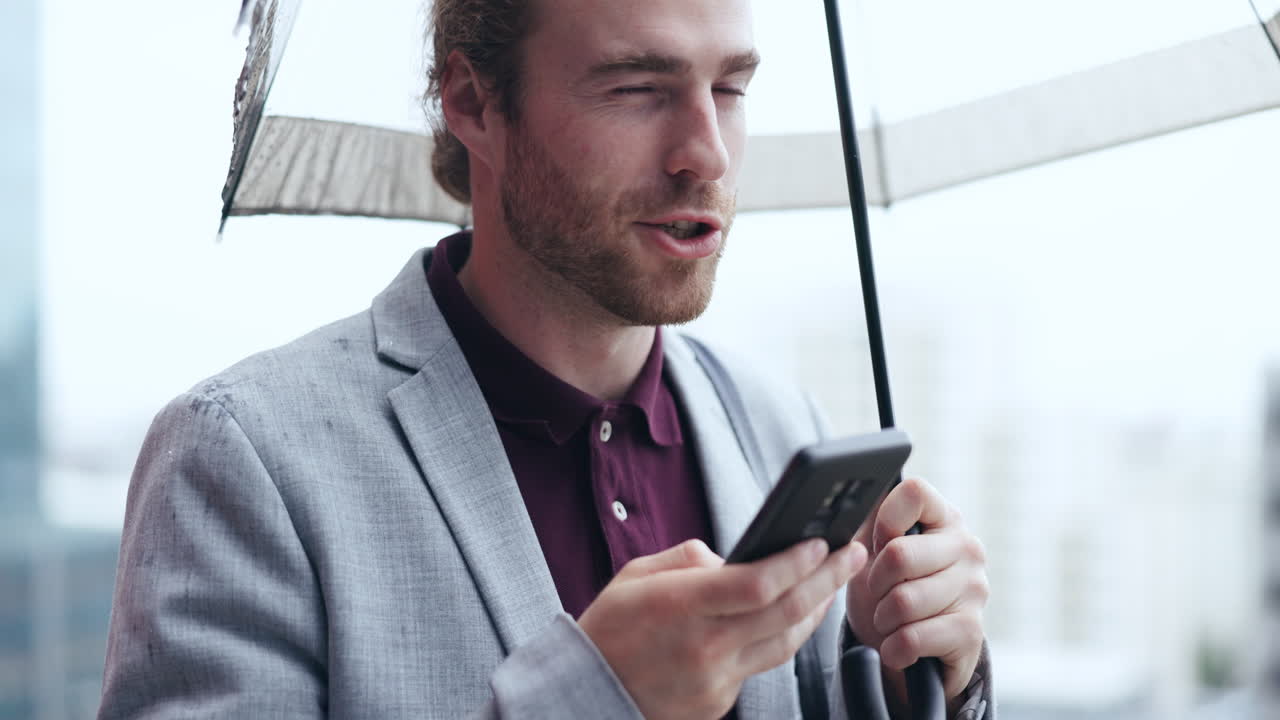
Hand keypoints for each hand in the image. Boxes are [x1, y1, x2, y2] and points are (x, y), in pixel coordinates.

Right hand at [578, 537, 866, 719]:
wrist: (586, 692)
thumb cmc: (610, 626)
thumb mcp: (636, 575)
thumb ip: (689, 559)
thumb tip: (732, 558)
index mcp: (680, 606)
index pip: (757, 584)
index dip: (797, 563)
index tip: (822, 543)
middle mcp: (703, 647)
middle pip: (784, 613)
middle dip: (827, 581)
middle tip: (852, 556)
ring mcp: (715, 681)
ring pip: (785, 643)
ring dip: (816, 611)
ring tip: (833, 584)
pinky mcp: (720, 703)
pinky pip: (762, 665)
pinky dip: (783, 638)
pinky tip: (795, 617)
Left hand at [845, 477, 988, 699]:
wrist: (913, 656)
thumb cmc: (889, 593)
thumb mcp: (871, 553)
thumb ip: (866, 522)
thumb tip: (847, 500)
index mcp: (943, 519)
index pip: (914, 493)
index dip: (885, 520)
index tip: (878, 544)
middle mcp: (966, 547)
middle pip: (899, 554)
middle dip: (874, 582)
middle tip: (878, 594)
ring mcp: (975, 588)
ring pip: (904, 601)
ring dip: (883, 619)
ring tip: (889, 621)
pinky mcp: (971, 631)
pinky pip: (913, 637)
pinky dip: (893, 648)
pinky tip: (897, 647)